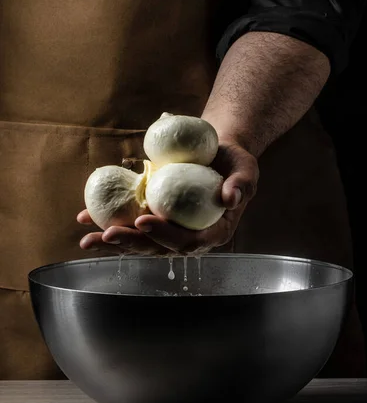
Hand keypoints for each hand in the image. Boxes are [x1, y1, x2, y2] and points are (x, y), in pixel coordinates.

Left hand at [77, 141, 258, 254]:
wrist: (218, 154)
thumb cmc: (234, 163)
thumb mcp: (246, 169)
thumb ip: (242, 184)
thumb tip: (231, 197)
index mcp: (213, 231)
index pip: (188, 241)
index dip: (165, 235)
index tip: (144, 220)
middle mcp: (189, 235)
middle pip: (158, 248)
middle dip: (131, 243)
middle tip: (107, 233)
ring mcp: (169, 228)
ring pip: (140, 242)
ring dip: (113, 241)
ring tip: (87, 238)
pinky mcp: (155, 217)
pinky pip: (130, 224)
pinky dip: (106, 222)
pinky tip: (84, 218)